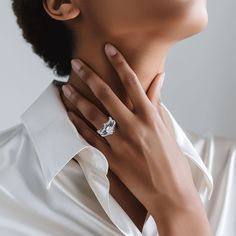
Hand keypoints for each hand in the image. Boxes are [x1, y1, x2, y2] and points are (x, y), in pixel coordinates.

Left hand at [61, 43, 203, 221]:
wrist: (170, 193)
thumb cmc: (172, 160)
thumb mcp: (166, 128)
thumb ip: (157, 102)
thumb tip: (159, 78)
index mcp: (150, 117)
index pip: (133, 82)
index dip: (120, 63)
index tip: (108, 48)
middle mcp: (134, 126)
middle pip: (107, 95)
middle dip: (90, 76)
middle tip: (75, 63)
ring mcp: (121, 143)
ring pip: (94, 116)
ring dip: (78, 100)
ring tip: (65, 88)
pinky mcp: (112, 159)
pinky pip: (91, 138)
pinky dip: (78, 125)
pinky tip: (69, 115)